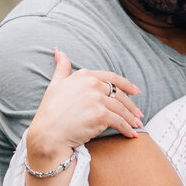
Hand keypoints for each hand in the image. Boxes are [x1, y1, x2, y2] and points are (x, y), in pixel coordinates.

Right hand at [25, 49, 142, 169]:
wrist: (48, 133)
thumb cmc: (50, 111)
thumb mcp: (55, 84)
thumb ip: (62, 67)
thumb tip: (59, 51)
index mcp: (84, 75)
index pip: (112, 78)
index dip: (126, 85)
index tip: (135, 91)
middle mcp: (93, 84)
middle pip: (119, 94)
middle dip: (131, 105)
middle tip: (138, 114)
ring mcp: (98, 99)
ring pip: (121, 108)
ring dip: (131, 118)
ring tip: (136, 124)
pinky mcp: (101, 114)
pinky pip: (119, 121)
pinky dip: (127, 128)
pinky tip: (131, 134)